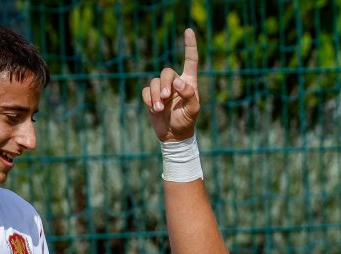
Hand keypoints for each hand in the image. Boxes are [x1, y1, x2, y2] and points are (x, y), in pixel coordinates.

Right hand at [142, 28, 199, 142]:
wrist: (174, 135)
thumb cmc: (187, 121)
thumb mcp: (193, 109)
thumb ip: (189, 94)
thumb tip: (178, 82)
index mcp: (189, 82)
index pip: (190, 60)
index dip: (190, 45)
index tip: (188, 31)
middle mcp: (175, 82)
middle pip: (166, 72)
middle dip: (164, 84)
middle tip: (166, 98)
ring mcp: (162, 88)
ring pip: (154, 82)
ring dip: (156, 95)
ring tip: (159, 109)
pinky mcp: (151, 96)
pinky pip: (146, 91)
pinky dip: (149, 99)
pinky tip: (154, 110)